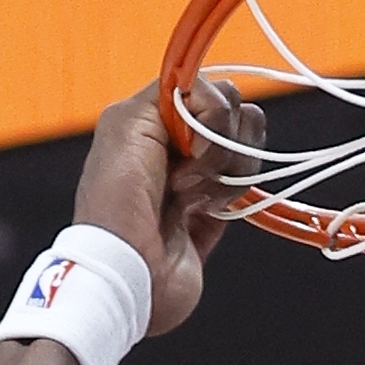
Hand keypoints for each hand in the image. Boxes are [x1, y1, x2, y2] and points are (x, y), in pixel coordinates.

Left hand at [72, 80, 265, 336]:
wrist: (130, 275)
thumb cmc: (117, 205)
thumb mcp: (129, 126)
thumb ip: (169, 94)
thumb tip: (210, 90)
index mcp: (147, 118)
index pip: (204, 88)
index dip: (209, 109)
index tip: (190, 138)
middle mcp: (173, 144)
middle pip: (233, 115)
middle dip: (219, 144)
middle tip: (185, 172)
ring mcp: (198, 177)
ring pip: (245, 149)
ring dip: (223, 174)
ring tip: (188, 199)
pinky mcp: (216, 210)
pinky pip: (246, 186)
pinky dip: (229, 197)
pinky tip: (201, 214)